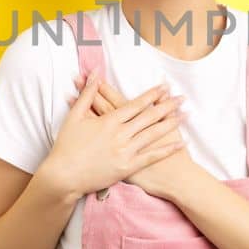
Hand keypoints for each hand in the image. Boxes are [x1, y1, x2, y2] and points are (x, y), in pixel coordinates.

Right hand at [34, 71, 184, 199]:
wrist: (63, 176)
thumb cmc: (66, 146)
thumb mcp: (74, 116)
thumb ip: (87, 93)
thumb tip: (94, 72)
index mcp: (109, 121)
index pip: (136, 104)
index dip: (152, 95)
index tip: (165, 87)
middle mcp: (120, 135)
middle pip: (149, 117)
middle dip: (167, 106)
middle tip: (182, 98)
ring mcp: (125, 152)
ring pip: (153, 134)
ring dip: (170, 124)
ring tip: (185, 115)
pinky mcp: (127, 168)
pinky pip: (151, 157)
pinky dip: (166, 150)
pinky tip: (180, 144)